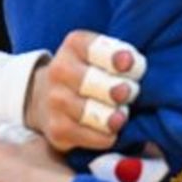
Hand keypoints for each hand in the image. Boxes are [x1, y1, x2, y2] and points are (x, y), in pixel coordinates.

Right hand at [25, 30, 145, 151]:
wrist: (47, 99)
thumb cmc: (90, 74)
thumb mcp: (102, 57)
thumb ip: (124, 59)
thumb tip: (134, 66)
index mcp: (74, 45)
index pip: (96, 49)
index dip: (115, 57)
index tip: (128, 64)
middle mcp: (60, 70)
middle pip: (95, 82)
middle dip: (118, 90)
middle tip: (127, 94)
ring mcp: (56, 100)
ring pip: (94, 112)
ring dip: (114, 117)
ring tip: (121, 115)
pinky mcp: (58, 129)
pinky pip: (93, 136)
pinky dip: (107, 136)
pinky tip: (111, 132)